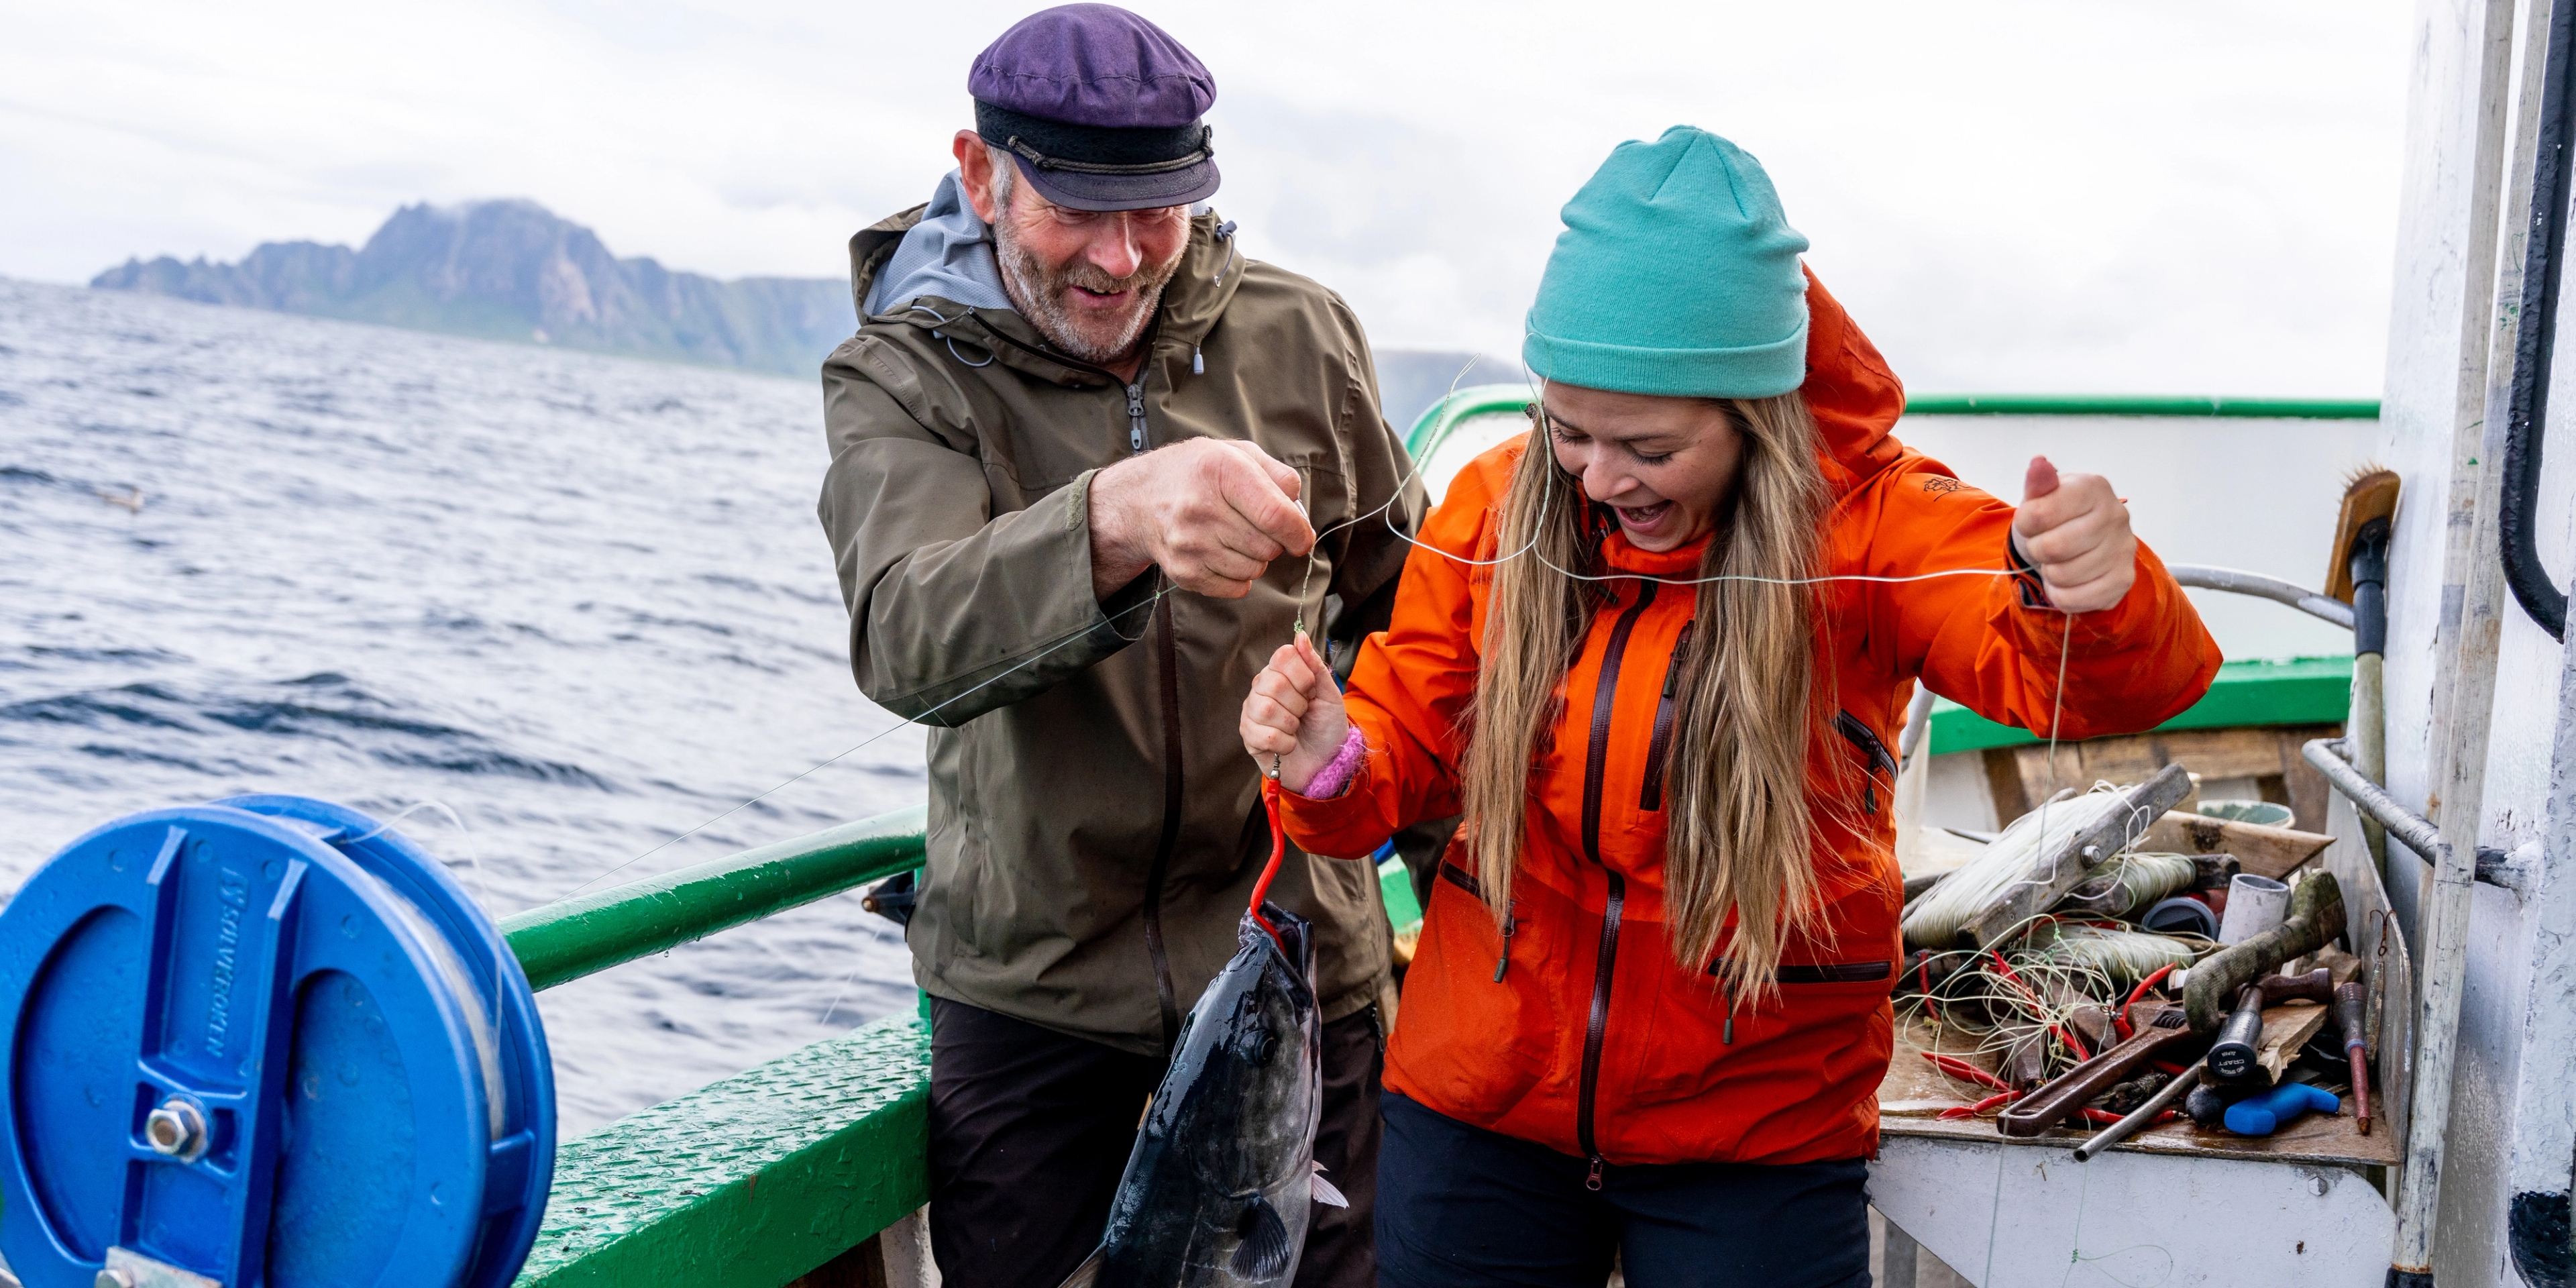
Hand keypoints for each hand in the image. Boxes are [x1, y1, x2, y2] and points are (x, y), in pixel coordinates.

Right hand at [1089, 438, 1315, 598]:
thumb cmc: (1197, 474)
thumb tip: (1300, 517)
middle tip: (1255, 526)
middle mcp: (1200, 507)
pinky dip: (1239, 575)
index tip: (1302, 538)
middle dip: (1274, 541)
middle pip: (1268, 546)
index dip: (1298, 532)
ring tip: (1233, 535)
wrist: (1138, 500)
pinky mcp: (1184, 572)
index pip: (1274, 515)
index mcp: (1220, 470)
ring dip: (1255, 557)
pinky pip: (1237, 588)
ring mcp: (1189, 544)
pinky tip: (1221, 552)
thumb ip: (1278, 476)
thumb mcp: (1236, 454)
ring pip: (1255, 569)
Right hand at [1240, 634, 1348, 793]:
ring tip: (1295, 729)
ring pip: (1267, 709)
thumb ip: (1314, 665)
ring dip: (1291, 724)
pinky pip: (1265, 735)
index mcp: (1280, 673)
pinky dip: (1285, 743)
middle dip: (1299, 703)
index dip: (1303, 675)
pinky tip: (1288, 744)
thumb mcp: (1329, 694)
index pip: (1283, 656)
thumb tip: (1300, 635)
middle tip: (1304, 713)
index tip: (1311, 691)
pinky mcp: (1249, 736)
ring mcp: (1252, 712)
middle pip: (1274, 683)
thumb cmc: (1326, 726)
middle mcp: (1261, 688)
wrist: (1326, 762)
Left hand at [2013, 456, 2136, 612]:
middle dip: (2038, 550)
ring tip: (2058, 561)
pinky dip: (2061, 595)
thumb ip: (2038, 484)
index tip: (2030, 522)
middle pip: (2053, 547)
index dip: (2025, 524)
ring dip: (2049, 573)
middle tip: (2045, 545)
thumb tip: (2038, 464)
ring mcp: (2124, 548)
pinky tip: (2067, 581)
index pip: (2040, 513)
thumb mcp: (2041, 498)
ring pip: (2063, 575)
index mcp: (2094, 487)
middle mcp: (2117, 514)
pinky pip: (2075, 599)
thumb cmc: (2056, 519)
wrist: (2080, 546)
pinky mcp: (2123, 579)